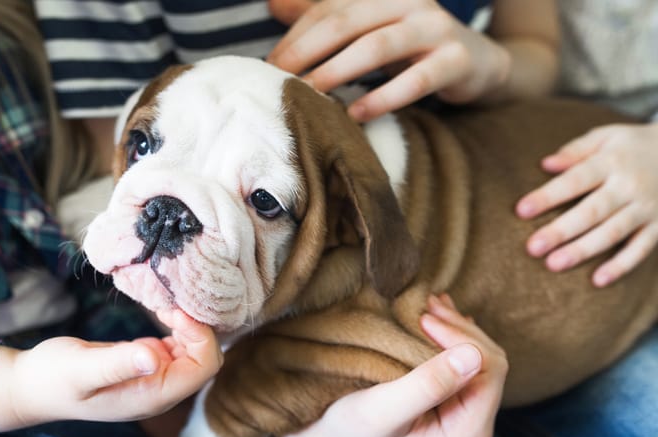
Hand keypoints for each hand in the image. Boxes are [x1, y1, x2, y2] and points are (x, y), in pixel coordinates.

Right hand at [0, 310, 221, 432]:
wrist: (31, 386)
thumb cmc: (52, 377)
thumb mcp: (82, 368)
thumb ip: (118, 364)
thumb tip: (155, 357)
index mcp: (152, 397)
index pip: (203, 368)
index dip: (200, 337)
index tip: (174, 312)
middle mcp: (160, 392)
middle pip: (206, 359)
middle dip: (197, 329)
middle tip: (169, 304)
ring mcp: (155, 379)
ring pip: (195, 351)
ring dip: (187, 326)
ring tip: (163, 304)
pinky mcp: (147, 365)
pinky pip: (178, 346)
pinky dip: (176, 327)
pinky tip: (159, 312)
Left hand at [266, 0, 511, 120]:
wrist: (479, 62)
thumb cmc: (411, 46)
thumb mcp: (369, 26)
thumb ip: (326, 14)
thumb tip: (272, 3)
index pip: (329, 9)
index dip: (296, 36)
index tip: (269, 65)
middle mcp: (409, 2)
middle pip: (346, 21)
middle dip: (307, 51)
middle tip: (280, 81)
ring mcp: (435, 28)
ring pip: (378, 46)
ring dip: (338, 71)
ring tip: (311, 94)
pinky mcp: (456, 60)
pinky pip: (417, 79)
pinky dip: (385, 97)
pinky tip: (358, 113)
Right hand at [279, 294, 507, 436]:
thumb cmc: (349, 431)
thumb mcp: (381, 410)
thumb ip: (427, 385)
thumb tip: (473, 354)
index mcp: (467, 434)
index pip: (489, 370)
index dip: (462, 337)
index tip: (422, 319)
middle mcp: (474, 426)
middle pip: (489, 361)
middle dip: (459, 329)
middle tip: (424, 304)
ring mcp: (465, 414)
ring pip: (478, 356)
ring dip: (454, 328)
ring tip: (426, 306)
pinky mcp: (452, 401)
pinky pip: (464, 360)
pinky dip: (449, 335)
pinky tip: (431, 319)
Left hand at [517, 123, 657, 286]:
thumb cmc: (635, 146)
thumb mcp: (608, 136)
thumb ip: (577, 150)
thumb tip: (545, 164)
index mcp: (612, 162)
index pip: (575, 180)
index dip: (548, 196)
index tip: (521, 210)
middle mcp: (629, 187)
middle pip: (591, 211)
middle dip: (561, 230)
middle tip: (532, 248)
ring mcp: (647, 208)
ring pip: (613, 233)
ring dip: (583, 250)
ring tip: (554, 265)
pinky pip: (641, 249)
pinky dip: (621, 265)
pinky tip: (598, 281)